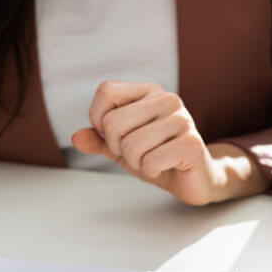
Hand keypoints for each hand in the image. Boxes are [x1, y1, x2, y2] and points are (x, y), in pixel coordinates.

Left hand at [70, 81, 266, 204]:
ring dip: (135, 162)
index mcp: (150, 91)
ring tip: (152, 161)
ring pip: (131, 145)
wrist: (194, 180)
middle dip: (117, 148)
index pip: (106, 91)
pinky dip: (151, 171)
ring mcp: (182, 120)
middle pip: (114, 122)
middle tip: (136, 154)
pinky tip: (164, 168)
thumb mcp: (122, 149)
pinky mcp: (192, 144)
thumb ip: (99, 141)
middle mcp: (168, 99)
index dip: (99, 119)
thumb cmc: (158, 158)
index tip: (114, 136)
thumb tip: (76, 137)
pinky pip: (150, 161)